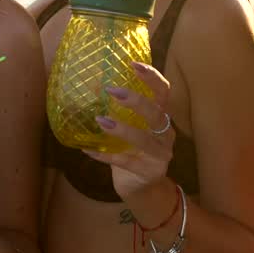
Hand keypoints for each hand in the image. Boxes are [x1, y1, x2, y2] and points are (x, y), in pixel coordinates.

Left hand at [83, 61, 175, 202]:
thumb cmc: (135, 151)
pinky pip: (125, 162)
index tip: (134, 64)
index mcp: (163, 118)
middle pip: (156, 114)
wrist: (142, 188)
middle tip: (112, 91)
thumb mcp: (136, 128)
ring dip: (122, 129)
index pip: (164, 93)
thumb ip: (124, 111)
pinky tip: (87, 150)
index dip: (152, 78)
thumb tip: (96, 84)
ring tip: (100, 120)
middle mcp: (166, 135)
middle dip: (136, 101)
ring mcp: (160, 156)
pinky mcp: (148, 173)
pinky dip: (105, 156)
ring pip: (144, 140)